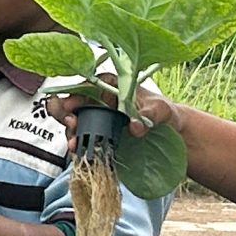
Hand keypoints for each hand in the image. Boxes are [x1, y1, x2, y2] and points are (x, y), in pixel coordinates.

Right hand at [46, 86, 176, 146]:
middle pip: (74, 101)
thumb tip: (135, 127)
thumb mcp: (161, 109)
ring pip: (74, 121)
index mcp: (113, 85)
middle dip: (65, 112)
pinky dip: (77, 144)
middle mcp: (101, 100)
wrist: (170, 133)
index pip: (89, 84)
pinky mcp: (99, 135)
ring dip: (70, 131)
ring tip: (74, 142)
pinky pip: (82, 138)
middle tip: (71, 122)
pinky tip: (78, 151)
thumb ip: (149, 115)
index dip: (76, 92)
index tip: (71, 103)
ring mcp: (98, 118)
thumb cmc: (165, 113)